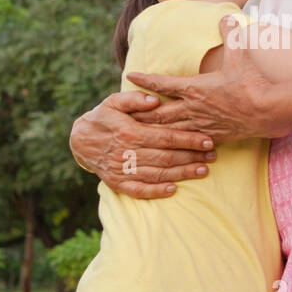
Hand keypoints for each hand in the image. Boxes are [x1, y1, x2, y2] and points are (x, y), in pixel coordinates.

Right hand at [69, 90, 218, 197]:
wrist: (80, 140)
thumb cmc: (103, 117)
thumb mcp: (114, 101)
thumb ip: (134, 99)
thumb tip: (155, 100)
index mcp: (129, 132)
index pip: (165, 137)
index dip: (188, 139)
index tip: (208, 140)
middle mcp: (126, 153)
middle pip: (166, 157)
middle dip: (192, 157)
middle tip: (212, 156)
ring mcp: (122, 170)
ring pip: (157, 174)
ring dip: (182, 174)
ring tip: (203, 171)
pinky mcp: (117, 183)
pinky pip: (139, 190)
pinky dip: (157, 192)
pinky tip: (174, 189)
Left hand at [125, 15, 291, 141]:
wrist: (268, 111)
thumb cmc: (252, 83)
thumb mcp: (240, 55)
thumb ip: (230, 35)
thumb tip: (227, 17)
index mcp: (194, 88)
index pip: (162, 83)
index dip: (144, 79)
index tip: (129, 75)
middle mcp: (192, 108)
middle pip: (157, 113)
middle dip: (138, 113)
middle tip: (122, 114)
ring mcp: (201, 125)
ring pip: (169, 131)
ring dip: (152, 131)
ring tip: (137, 133)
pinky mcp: (212, 137)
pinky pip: (188, 142)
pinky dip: (175, 144)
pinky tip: (169, 147)